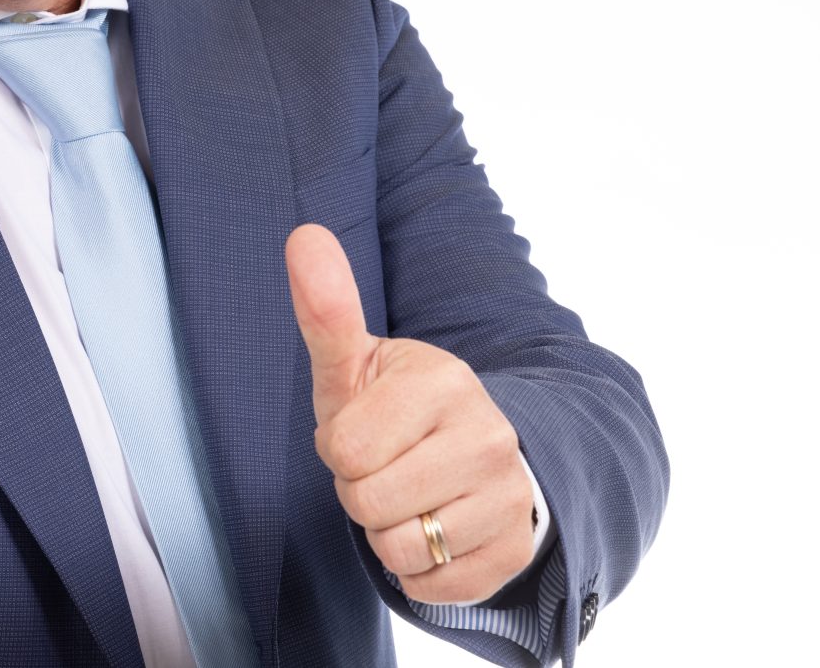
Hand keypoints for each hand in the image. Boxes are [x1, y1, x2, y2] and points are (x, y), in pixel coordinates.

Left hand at [285, 223, 535, 604]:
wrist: (472, 455)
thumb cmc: (394, 408)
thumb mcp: (356, 363)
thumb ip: (326, 308)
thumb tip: (303, 233)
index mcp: (446, 382)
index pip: (347, 448)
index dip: (340, 448)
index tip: (363, 431)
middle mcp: (491, 437)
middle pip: (369, 502)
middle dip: (359, 492)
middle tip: (385, 467)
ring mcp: (511, 498)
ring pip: (400, 549)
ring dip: (385, 534)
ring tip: (407, 498)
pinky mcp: (516, 552)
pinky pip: (431, 587)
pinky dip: (418, 571)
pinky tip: (433, 532)